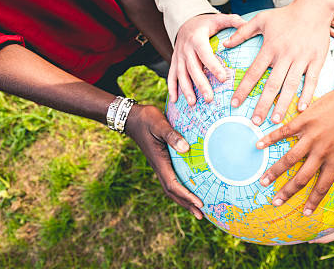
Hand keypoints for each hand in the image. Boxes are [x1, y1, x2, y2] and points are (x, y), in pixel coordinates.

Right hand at [125, 104, 203, 218]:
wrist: (132, 118)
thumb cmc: (147, 119)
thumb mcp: (160, 124)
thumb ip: (172, 136)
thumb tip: (186, 149)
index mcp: (159, 161)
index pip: (173, 185)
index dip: (186, 195)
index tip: (199, 203)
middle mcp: (159, 166)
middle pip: (172, 192)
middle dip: (186, 204)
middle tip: (201, 215)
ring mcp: (160, 165)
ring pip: (171, 187)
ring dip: (183, 199)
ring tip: (197, 209)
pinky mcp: (161, 161)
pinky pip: (171, 179)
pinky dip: (181, 188)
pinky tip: (189, 189)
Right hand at [169, 13, 244, 104]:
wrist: (185, 22)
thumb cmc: (206, 24)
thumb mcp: (218, 19)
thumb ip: (232, 21)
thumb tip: (247, 24)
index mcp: (197, 38)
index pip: (205, 54)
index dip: (213, 66)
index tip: (223, 79)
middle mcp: (185, 48)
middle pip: (193, 68)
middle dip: (200, 84)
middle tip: (209, 98)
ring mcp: (178, 56)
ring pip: (181, 74)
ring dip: (186, 89)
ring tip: (194, 103)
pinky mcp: (174, 62)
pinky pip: (171, 76)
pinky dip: (172, 88)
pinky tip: (175, 100)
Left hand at [224, 4, 331, 124]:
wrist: (314, 8)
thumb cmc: (286, 14)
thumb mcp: (261, 19)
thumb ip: (242, 33)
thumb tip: (225, 44)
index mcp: (270, 47)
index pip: (254, 72)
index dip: (243, 89)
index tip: (235, 104)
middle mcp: (285, 55)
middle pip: (272, 84)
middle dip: (262, 104)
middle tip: (255, 121)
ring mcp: (302, 59)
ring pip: (291, 85)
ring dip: (283, 104)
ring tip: (275, 120)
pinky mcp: (316, 60)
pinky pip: (312, 81)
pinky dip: (307, 95)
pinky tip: (301, 108)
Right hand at [256, 82, 333, 214]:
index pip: (322, 186)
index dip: (313, 201)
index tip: (304, 213)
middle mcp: (321, 151)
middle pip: (301, 177)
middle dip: (287, 192)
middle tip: (275, 202)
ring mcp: (311, 136)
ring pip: (290, 158)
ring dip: (275, 171)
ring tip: (263, 181)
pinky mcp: (304, 120)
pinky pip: (284, 132)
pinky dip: (270, 138)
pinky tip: (258, 145)